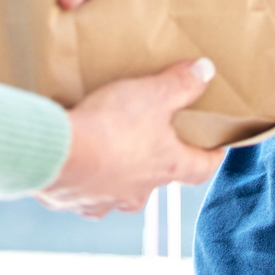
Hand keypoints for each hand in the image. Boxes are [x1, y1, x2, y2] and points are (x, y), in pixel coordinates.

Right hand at [37, 57, 224, 217]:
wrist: (59, 155)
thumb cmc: (111, 126)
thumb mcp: (152, 94)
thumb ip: (181, 84)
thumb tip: (206, 72)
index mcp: (166, 166)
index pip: (201, 167)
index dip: (212, 156)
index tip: (216, 148)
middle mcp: (141, 191)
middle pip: (159, 178)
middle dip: (158, 160)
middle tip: (153, 137)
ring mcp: (109, 200)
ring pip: (123, 189)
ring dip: (122, 172)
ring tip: (110, 147)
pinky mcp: (79, 202)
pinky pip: (89, 194)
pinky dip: (88, 179)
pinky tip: (80, 162)